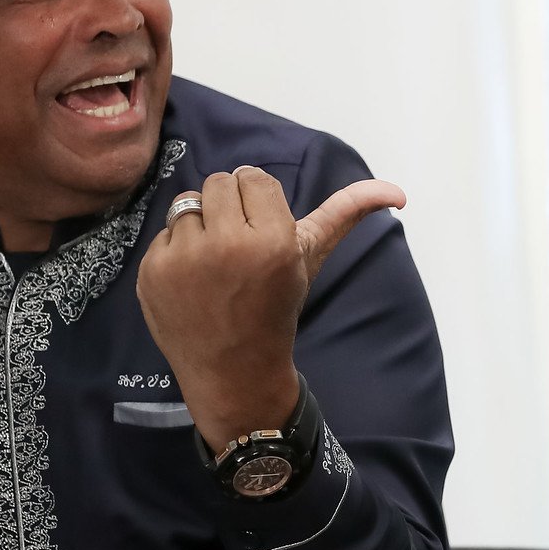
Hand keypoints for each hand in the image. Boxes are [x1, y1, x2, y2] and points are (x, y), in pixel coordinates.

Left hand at [137, 166, 403, 450]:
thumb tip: (397, 192)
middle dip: (230, 207)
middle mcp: (226, 245)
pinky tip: (192, 280)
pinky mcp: (151, 271)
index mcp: (272, 240)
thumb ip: (347, 214)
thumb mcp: (312, 259)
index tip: (262, 232)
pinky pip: (164, 232)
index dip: (259, 203)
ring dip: (202, 225)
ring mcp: (183, 259)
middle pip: (220, 181)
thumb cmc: (276, 309)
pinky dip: (177, 250)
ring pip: (189, 202)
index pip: (254, 177)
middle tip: (238, 244)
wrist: (234, 373)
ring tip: (215, 263)